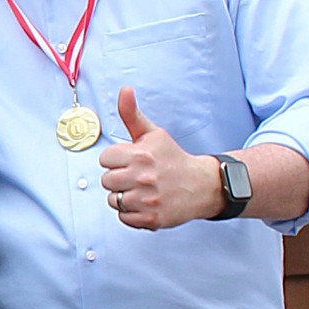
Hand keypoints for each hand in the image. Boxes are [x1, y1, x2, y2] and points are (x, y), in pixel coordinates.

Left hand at [99, 86, 223, 229]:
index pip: (105, 159)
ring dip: (124, 197)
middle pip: (106, 180)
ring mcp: (148, 199)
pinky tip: (146, 203)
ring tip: (142, 190)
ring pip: (113, 200)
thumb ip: (132, 114)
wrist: (203, 185)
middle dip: (119, 178)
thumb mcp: (153, 134)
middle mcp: (143, 177)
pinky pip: (124, 218)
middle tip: (137, 176)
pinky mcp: (151, 218)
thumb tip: (124, 90)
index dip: (116, 160)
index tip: (131, 161)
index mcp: (141, 154)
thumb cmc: (173, 158)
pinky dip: (132, 213)